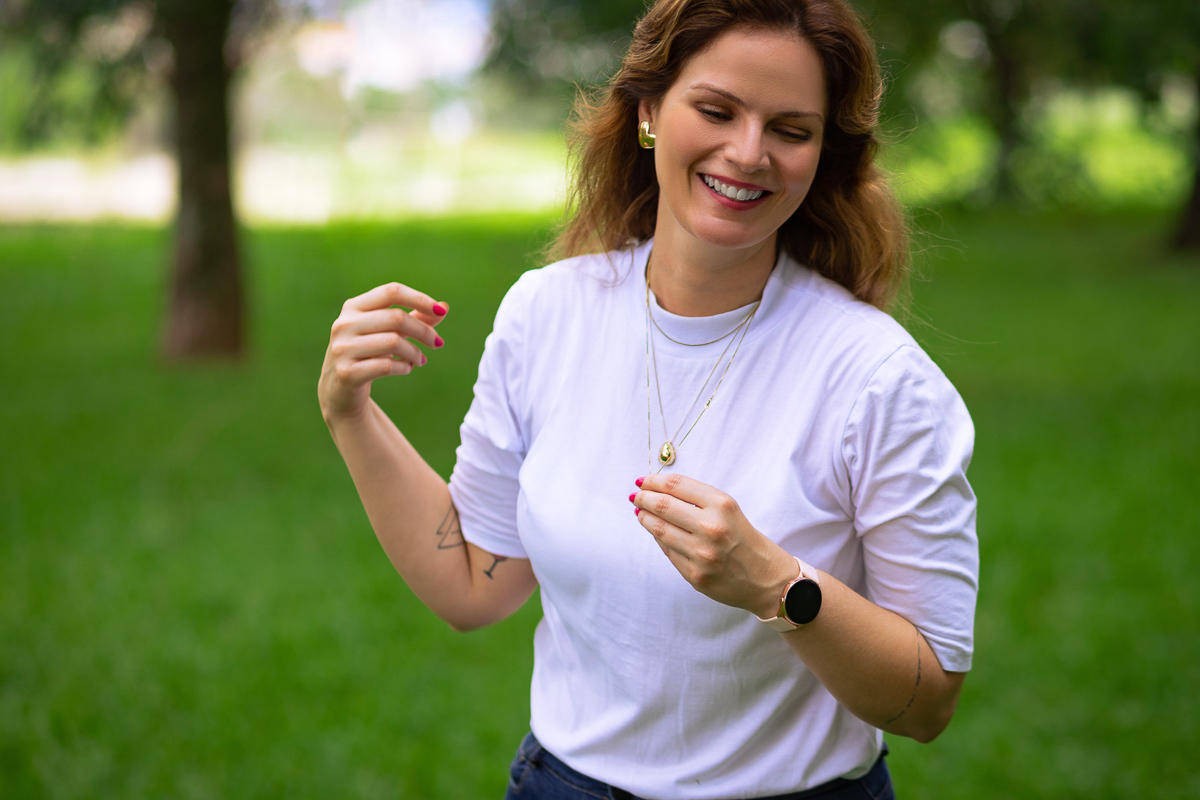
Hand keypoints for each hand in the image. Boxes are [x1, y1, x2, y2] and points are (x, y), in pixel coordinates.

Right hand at [319, 282, 448, 421]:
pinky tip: (407, 368)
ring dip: (415, 352)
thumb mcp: (390, 332)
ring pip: (393, 341)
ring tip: (421, 360)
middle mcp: (345, 324)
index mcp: (354, 306)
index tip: (440, 311)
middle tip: (438, 343)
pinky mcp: (347, 372)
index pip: (391, 291)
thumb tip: (444, 307)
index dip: (419, 298)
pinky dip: (404, 367)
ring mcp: (343, 348)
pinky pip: (386, 366)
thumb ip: (416, 318)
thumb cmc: (369, 353)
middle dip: (424, 331)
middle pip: (396, 317)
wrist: (340, 389)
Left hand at [631, 473, 797, 617]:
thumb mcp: (729, 510)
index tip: (643, 481)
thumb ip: (697, 500)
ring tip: (640, 512)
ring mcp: (701, 554)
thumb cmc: (746, 540)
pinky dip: (658, 538)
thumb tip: (657, 491)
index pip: (676, 485)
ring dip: (644, 518)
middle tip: (636, 496)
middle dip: (644, 498)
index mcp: (722, 505)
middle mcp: (711, 528)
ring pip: (659, 529)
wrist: (767, 579)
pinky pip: (667, 551)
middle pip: (662, 505)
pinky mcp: (694, 575)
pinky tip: (656, 532)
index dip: (653, 481)